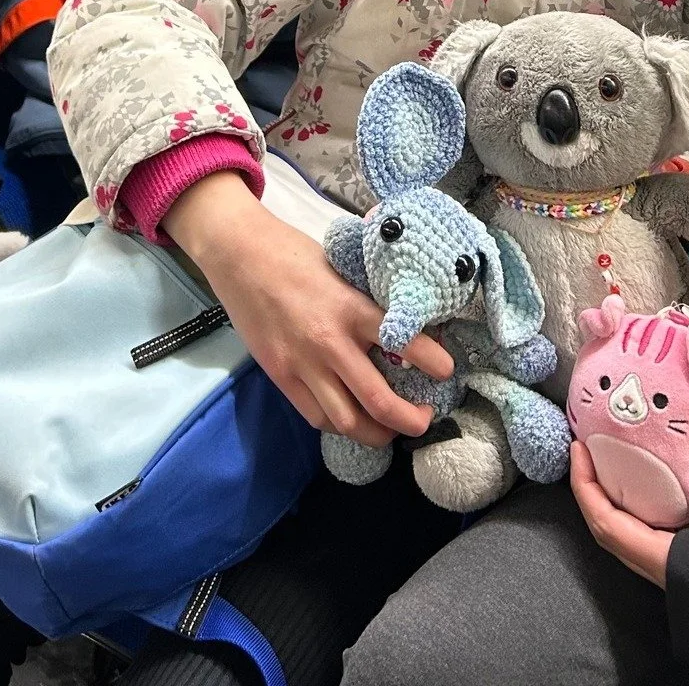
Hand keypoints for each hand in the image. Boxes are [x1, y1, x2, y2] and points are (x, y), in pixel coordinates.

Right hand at [165, 173, 453, 446]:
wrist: (240, 256)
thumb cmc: (295, 255)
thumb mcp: (342, 270)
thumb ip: (366, 301)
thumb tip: (401, 323)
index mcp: (351, 307)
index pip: (403, 341)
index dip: (432, 362)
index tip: (448, 370)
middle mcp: (329, 342)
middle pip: (378, 400)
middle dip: (409, 420)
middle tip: (425, 420)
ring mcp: (302, 364)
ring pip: (346, 421)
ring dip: (375, 434)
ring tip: (390, 431)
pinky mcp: (280, 376)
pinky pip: (315, 416)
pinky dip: (338, 425)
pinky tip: (351, 418)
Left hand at [570, 440, 688, 586]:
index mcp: (667, 562)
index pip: (607, 524)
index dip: (586, 487)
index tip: (579, 451)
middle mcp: (664, 573)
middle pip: (611, 530)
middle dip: (594, 488)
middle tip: (592, 449)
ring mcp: (677, 574)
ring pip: (631, 536)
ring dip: (618, 499)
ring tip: (620, 460)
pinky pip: (654, 537)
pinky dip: (645, 509)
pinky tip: (657, 486)